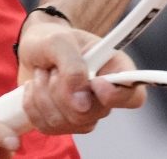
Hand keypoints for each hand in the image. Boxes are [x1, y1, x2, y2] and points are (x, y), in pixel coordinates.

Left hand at [15, 14, 146, 134]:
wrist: (33, 48)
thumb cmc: (52, 40)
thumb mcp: (60, 40)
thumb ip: (72, 66)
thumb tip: (82, 102)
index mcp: (116, 71)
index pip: (133, 96)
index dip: (116, 96)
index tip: (95, 83)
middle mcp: (104, 97)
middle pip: (92, 114)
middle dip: (62, 90)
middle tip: (54, 67)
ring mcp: (84, 114)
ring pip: (67, 122)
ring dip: (44, 94)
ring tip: (43, 73)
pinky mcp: (62, 123)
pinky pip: (48, 127)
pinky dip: (33, 105)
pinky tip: (35, 88)